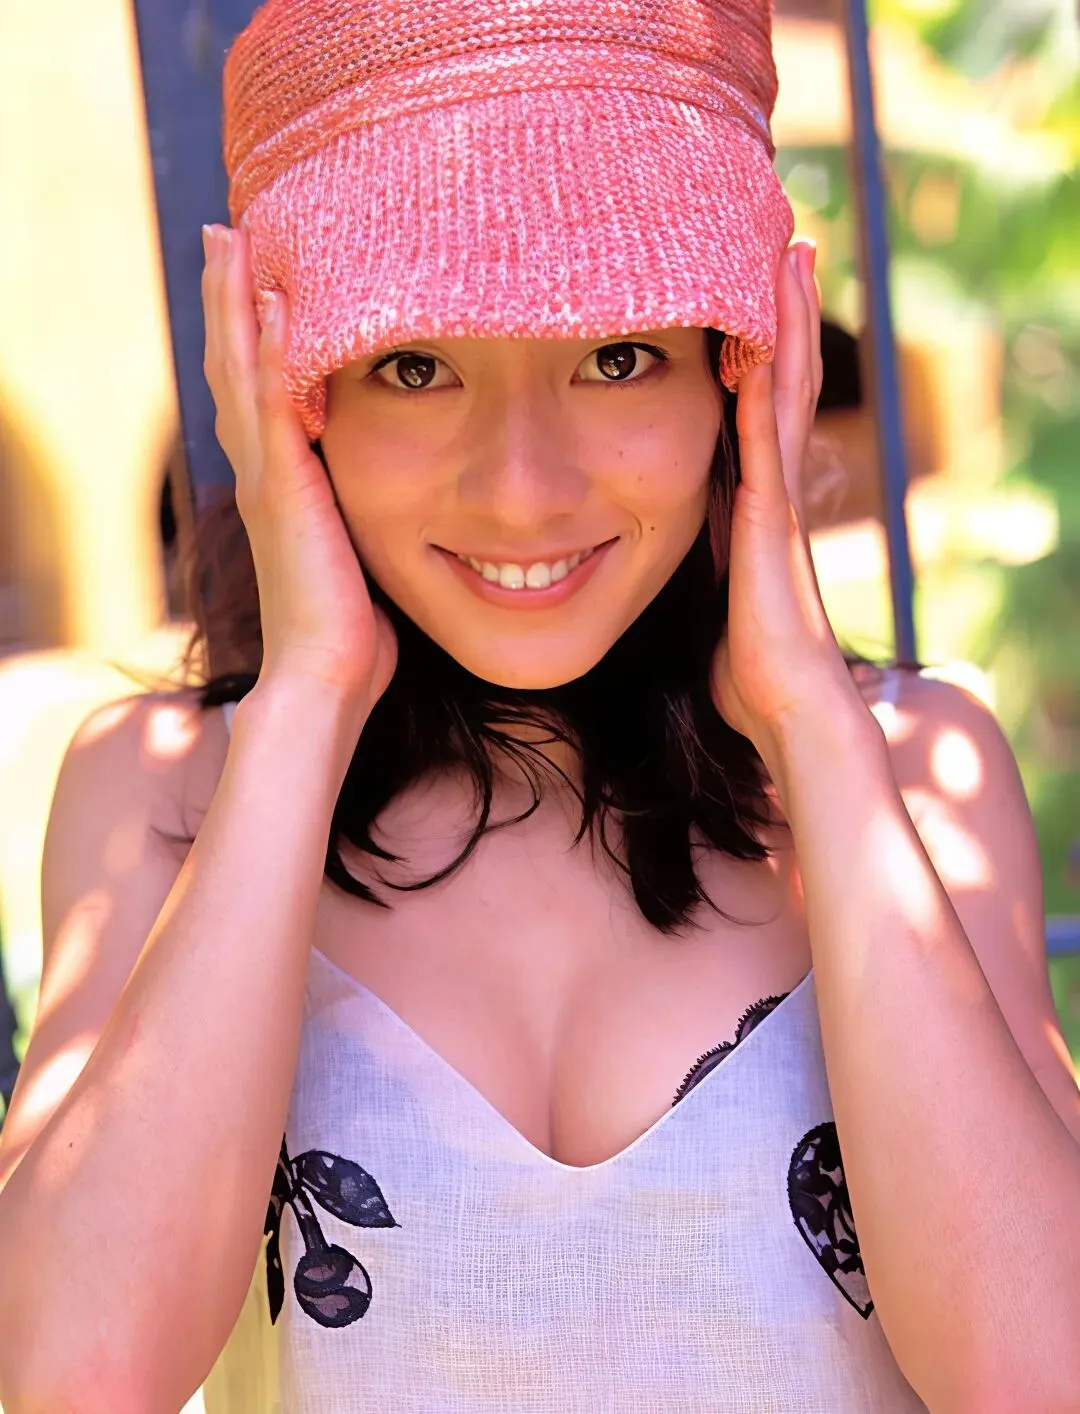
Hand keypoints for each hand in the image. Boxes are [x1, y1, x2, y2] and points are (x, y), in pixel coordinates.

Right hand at [201, 225, 396, 711]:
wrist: (326, 674)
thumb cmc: (348, 627)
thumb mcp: (354, 554)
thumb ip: (357, 516)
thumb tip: (397, 503)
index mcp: (279, 486)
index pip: (258, 394)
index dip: (250, 336)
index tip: (254, 278)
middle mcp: (262, 473)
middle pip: (235, 367)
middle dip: (230, 300)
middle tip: (224, 236)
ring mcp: (266, 478)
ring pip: (241, 372)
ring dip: (235, 304)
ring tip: (230, 241)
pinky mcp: (283, 489)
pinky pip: (270, 404)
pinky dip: (265, 349)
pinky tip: (271, 297)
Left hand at [710, 242, 858, 767]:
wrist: (787, 706)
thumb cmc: (751, 670)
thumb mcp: (716, 605)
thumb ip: (705, 572)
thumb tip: (672, 572)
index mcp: (757, 504)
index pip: (761, 410)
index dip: (764, 353)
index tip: (754, 300)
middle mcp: (775, 488)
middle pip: (784, 381)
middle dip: (785, 314)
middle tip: (787, 244)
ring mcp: (778, 497)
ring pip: (785, 390)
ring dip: (786, 322)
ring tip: (788, 253)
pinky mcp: (769, 516)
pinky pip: (764, 434)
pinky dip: (766, 381)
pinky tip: (758, 334)